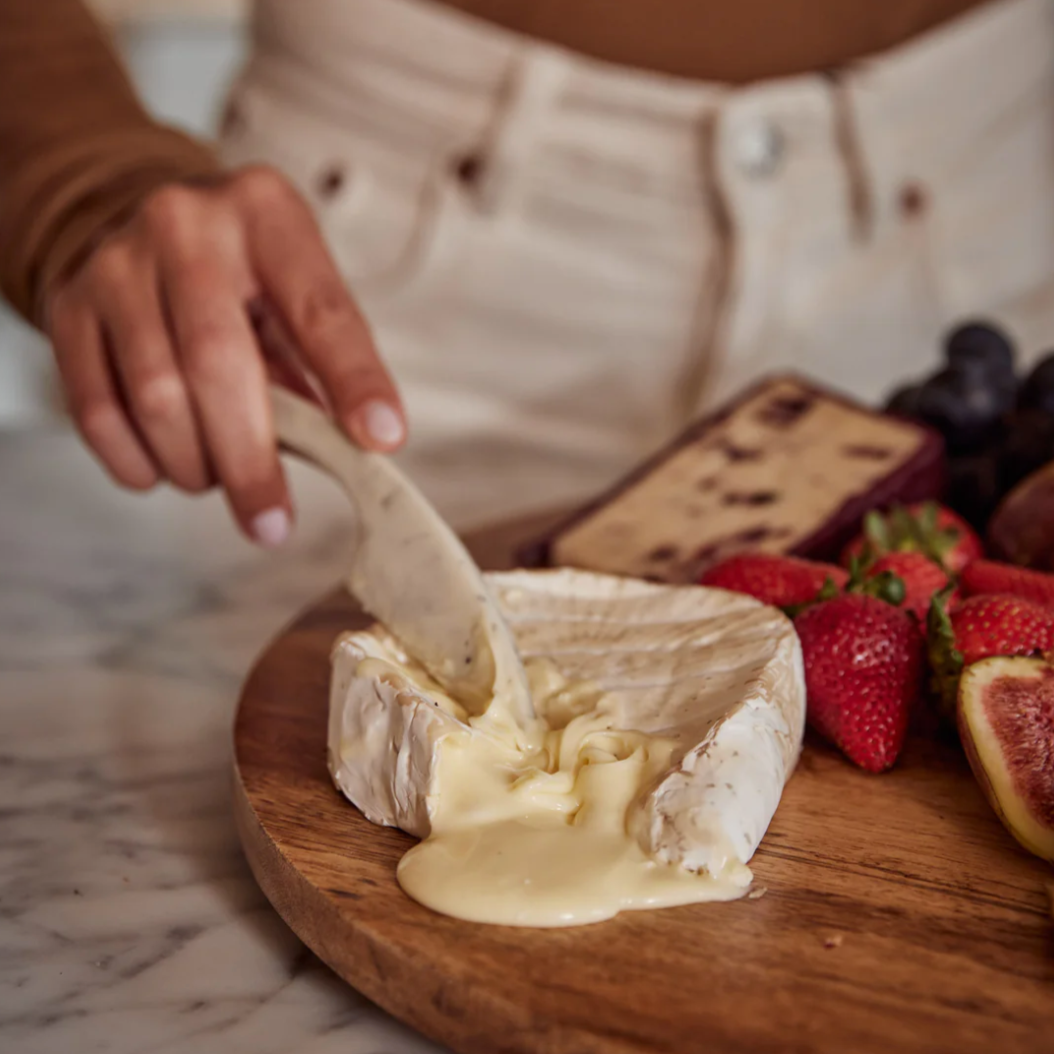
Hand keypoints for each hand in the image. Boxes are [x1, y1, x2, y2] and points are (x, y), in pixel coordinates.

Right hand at [45, 165, 405, 546]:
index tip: (380, 439)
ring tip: (217, 479)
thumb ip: (320, 364)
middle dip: (250, 460)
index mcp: (267, 215)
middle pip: (218, 363)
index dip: (354, 380)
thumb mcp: (294, 294)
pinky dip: (136, 460)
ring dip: (193, 464)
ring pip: (156, 395)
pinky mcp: (69, 305)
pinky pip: (96, 410)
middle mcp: (187, 225)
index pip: (320, 310)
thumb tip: (351, 449)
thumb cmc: (240, 278)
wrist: (136, 223)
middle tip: (273, 521)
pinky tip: (163, 469)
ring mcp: (117, 263)